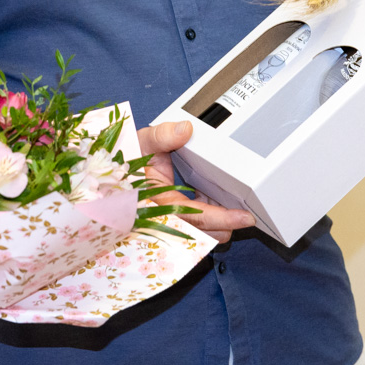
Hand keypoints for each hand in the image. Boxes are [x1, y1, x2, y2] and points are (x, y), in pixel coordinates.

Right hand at [136, 120, 255, 242]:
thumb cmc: (129, 157)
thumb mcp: (143, 142)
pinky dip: (212, 218)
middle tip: (246, 214)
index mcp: (157, 202)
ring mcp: (171, 221)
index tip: (244, 217)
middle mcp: (164, 218)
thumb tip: (185, 129)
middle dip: (226, 225)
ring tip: (229, 204)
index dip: (221, 218)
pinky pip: (199, 227)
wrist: (117, 169)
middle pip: (203, 233)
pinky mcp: (177, 220)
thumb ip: (162, 135)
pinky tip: (215, 202)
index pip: (194, 217)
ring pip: (203, 234)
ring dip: (219, 223)